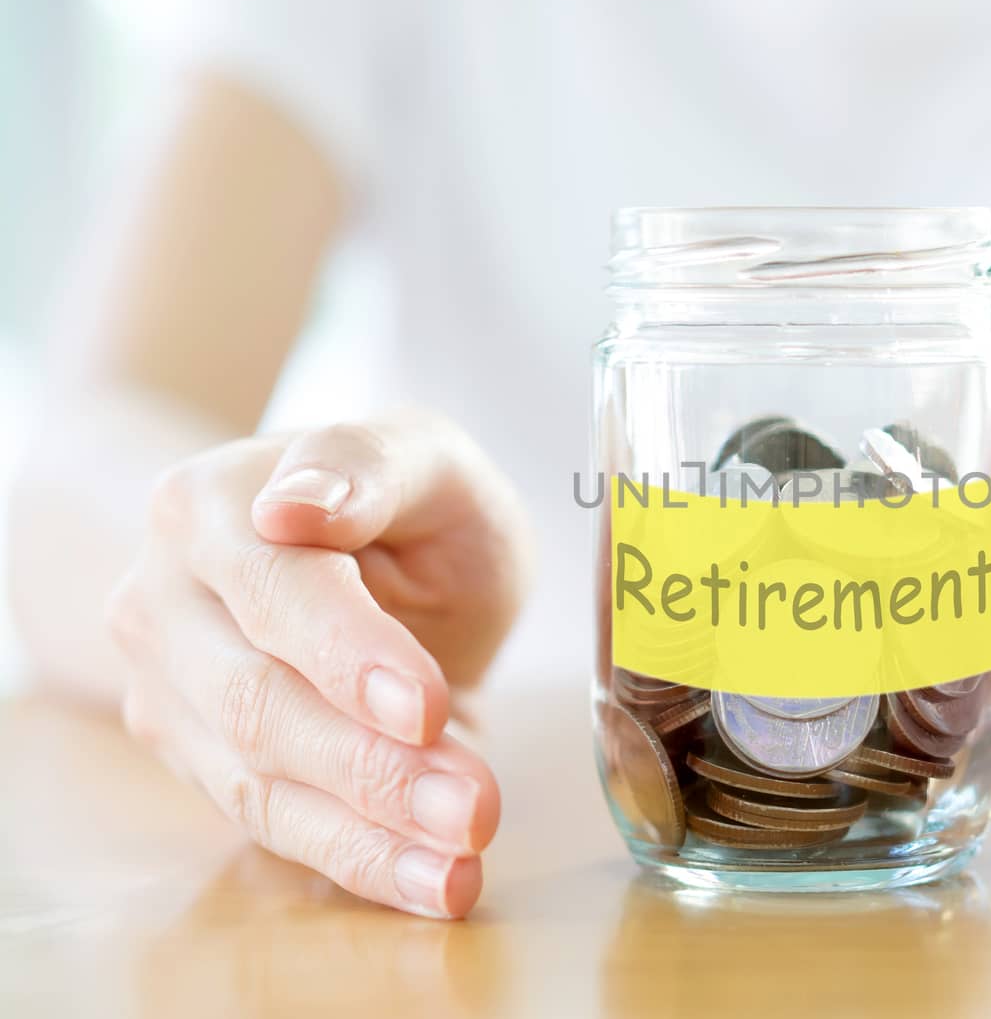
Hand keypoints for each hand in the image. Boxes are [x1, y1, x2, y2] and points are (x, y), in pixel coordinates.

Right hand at [107, 411, 532, 916]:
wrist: (367, 550)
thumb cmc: (407, 499)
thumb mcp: (423, 458)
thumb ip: (368, 466)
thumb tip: (296, 507)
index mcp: (209, 506)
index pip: (277, 592)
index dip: (349, 655)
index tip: (425, 708)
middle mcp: (163, 599)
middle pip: (258, 701)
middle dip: (374, 767)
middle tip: (476, 808)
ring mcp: (169, 688)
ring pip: (260, 781)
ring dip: (371, 834)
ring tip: (464, 862)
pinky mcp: (198, 759)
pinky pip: (274, 825)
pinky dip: (360, 860)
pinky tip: (435, 883)